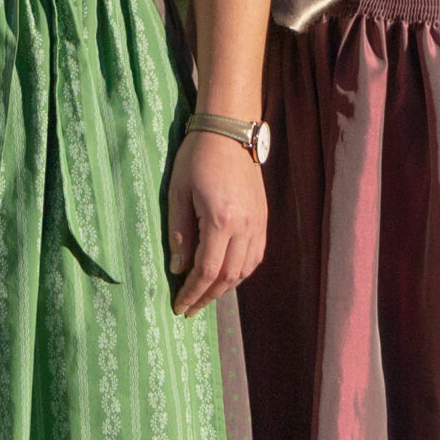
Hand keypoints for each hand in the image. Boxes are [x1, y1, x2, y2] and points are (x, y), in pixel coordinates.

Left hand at [167, 128, 267, 315]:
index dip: (192, 293)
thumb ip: (179, 232)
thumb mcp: (178, 192)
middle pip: (228, 277)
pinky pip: (255, 256)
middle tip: (190, 308)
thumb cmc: (197, 157)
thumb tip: (177, 268)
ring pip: (245, 270)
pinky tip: (227, 275)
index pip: (207, 271)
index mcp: (221, 221)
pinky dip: (241, 272)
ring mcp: (258, 224)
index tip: (179, 306)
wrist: (229, 131)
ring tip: (205, 295)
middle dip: (207, 297)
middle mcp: (244, 227)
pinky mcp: (263, 218)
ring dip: (225, 288)